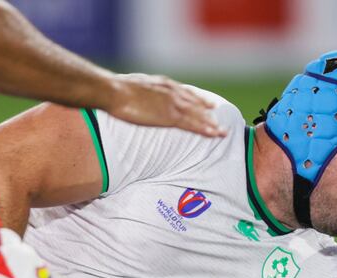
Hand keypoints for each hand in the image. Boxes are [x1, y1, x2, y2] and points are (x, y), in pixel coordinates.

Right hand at [106, 73, 226, 137]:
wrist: (114, 91)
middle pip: (196, 104)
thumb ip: (142, 90)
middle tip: (220, 120)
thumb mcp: (134, 84)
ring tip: (222, 132)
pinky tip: (213, 134)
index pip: (186, 92)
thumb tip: (137, 95)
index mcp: (164, 84)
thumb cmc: (116, 88)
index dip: (199, 100)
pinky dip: (204, 129)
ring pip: (198, 115)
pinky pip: (192, 124)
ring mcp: (172, 104)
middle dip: (208, 113)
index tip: (209, 105)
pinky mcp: (169, 116)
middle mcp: (172, 92)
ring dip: (211, 124)